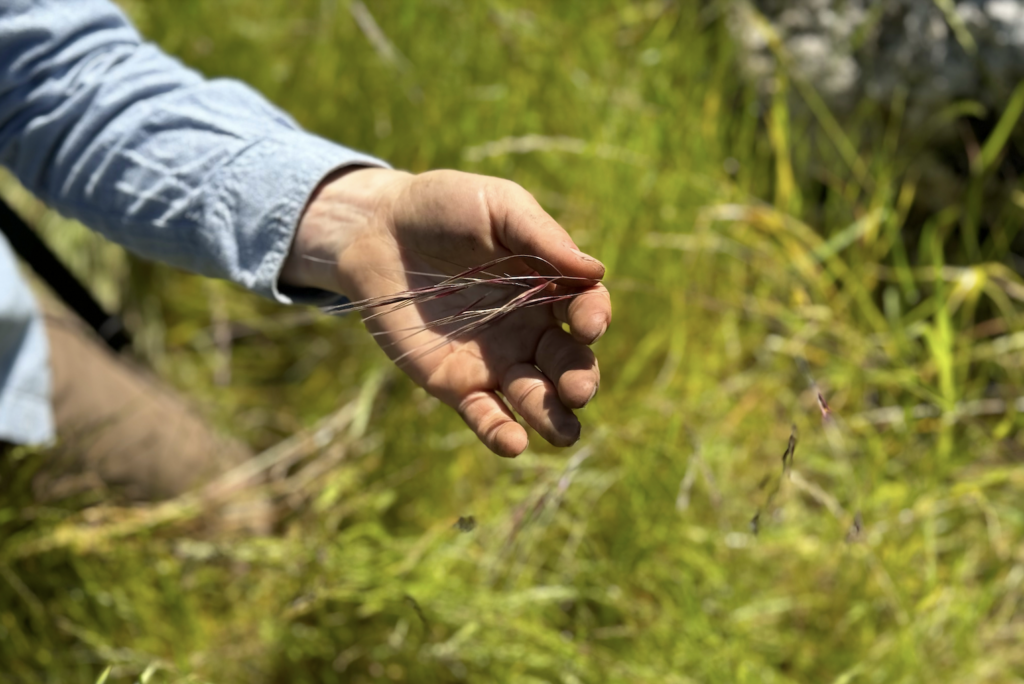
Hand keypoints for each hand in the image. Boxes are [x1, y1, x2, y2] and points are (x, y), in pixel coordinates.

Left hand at [281, 167, 610, 456]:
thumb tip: (594, 272)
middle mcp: (530, 329)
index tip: (588, 323)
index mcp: (549, 286)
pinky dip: (501, 432)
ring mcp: (494, 360)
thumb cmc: (443, 207)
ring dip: (552, 417)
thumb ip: (541, 235)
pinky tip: (514, 444)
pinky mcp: (454, 383)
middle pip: (568, 363)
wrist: (376, 230)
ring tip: (564, 433)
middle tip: (579, 391)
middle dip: (580, 380)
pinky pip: (485, 414)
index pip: (586, 310)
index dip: (594, 318)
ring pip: (534, 397)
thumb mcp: (496, 205)